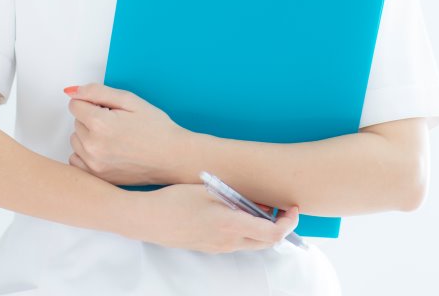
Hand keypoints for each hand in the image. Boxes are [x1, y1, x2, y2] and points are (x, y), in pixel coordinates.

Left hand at [65, 83, 189, 184]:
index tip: (108, 109)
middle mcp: (93, 146)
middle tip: (117, 124)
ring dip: (88, 136)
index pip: (75, 105)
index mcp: (100, 124)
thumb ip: (97, 92)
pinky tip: (106, 152)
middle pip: (76, 122)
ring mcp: (94, 164)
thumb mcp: (129, 100)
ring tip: (114, 138)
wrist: (173, 158)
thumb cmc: (156, 128)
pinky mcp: (98, 177)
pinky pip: (76, 160)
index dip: (92, 103)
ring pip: (76, 140)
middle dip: (91, 119)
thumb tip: (71, 92)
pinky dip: (86, 154)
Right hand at [124, 184, 299, 252]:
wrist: (147, 219)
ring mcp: (218, 248)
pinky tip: (237, 214)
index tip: (291, 208)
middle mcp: (228, 242)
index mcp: (231, 225)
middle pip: (267, 242)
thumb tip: (257, 201)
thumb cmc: (175, 200)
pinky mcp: (209, 248)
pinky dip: (246, 231)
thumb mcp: (209, 190)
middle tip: (280, 208)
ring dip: (262, 229)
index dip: (289, 223)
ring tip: (258, 207)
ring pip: (252, 244)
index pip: (274, 233)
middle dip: (280, 226)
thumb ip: (236, 197)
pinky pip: (237, 243)